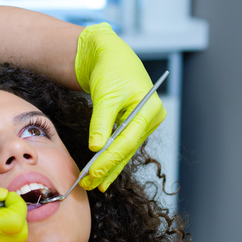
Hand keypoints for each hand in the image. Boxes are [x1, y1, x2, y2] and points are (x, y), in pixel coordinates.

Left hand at [75, 23, 166, 190]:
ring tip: (94, 184)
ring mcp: (144, 123)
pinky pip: (123, 146)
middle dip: (108, 167)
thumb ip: (101, 121)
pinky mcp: (134, 126)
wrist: (112, 56)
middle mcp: (151, 118)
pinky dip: (111, 158)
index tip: (93, 173)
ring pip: (125, 151)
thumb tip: (96, 148)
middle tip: (90, 184)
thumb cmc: (111, 69)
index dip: (110, 159)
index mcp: (149, 108)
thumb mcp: (105, 93)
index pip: (128, 140)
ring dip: (109, 167)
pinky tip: (102, 173)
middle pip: (128, 149)